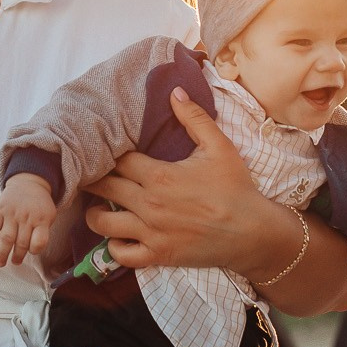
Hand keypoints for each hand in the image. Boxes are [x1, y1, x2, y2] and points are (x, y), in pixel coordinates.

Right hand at [0, 175, 55, 267]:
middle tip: (15, 262)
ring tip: (0, 263)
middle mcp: (27, 217)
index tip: (31, 251)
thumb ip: (42, 232)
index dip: (35, 250)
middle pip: (21, 242)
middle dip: (17, 256)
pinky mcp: (0, 208)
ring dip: (2, 253)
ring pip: (6, 238)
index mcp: (42, 219)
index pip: (39, 241)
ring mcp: (12, 213)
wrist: (29, 182)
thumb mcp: (49, 216)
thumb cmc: (39, 205)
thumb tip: (30, 251)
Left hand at [85, 87, 263, 271]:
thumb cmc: (236, 188)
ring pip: (102, 223)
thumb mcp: (219, 146)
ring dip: (96, 213)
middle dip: (95, 179)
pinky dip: (113, 246)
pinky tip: (118, 236)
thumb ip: (194, 117)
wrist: (253, 232)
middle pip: (104, 187)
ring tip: (100, 206)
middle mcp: (149, 204)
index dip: (110, 154)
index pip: (118, 160)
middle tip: (93, 175)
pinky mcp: (157, 255)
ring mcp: (151, 232)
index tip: (108, 152)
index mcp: (160, 175)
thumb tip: (174, 90)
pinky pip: (120, 254)